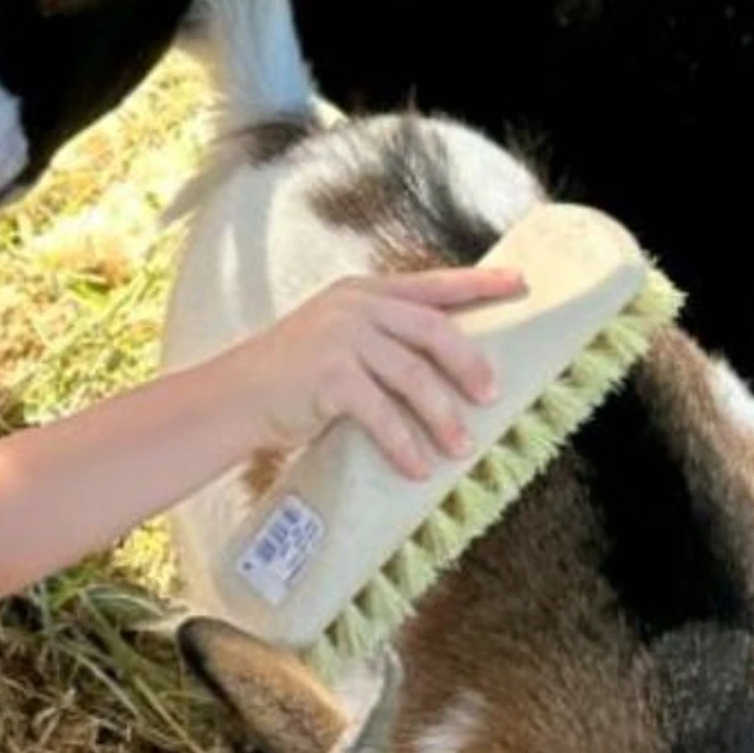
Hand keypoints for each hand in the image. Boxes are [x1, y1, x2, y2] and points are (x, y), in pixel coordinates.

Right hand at [217, 269, 525, 479]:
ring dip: (442, 416)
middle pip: (434, 330)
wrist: (232, 399)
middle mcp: (355, 307)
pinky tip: (418, 468)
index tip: (521, 286)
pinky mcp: (329, 376)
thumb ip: (378, 340)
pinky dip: (404, 445)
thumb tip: (440, 371)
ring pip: (414, 376)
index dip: (480, 284)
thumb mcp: (334, 340)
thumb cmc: (287, 378)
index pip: (432, 284)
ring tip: (460, 447)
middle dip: (469, 364)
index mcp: (362, 292)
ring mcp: (341, 338)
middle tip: (492, 396)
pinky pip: (382, 414)